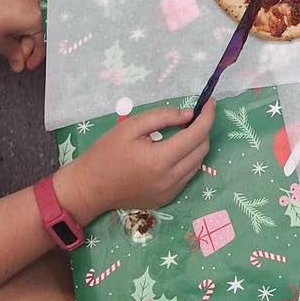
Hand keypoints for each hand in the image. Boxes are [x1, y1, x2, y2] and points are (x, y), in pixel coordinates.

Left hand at [0, 0, 44, 72]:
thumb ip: (15, 54)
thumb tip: (20, 63)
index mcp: (38, 17)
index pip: (44, 42)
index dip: (35, 57)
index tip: (27, 64)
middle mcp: (40, 0)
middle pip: (43, 27)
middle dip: (30, 43)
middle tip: (16, 54)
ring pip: (39, 13)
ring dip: (29, 28)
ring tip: (12, 38)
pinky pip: (34, 0)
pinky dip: (28, 11)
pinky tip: (15, 20)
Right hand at [56, 100, 215, 220]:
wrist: (89, 189)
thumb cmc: (106, 153)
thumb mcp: (131, 126)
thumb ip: (163, 117)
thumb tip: (189, 114)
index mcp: (161, 160)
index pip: (197, 134)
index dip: (208, 116)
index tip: (209, 102)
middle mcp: (171, 179)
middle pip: (202, 149)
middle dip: (203, 129)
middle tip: (192, 115)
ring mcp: (170, 192)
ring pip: (197, 163)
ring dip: (196, 144)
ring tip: (182, 131)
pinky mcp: (167, 199)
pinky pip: (187, 175)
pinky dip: (187, 159)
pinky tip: (173, 150)